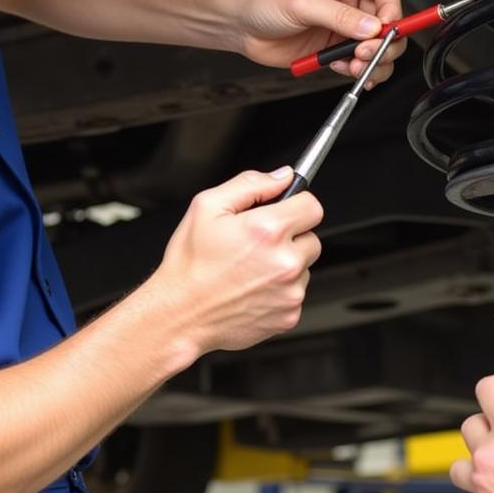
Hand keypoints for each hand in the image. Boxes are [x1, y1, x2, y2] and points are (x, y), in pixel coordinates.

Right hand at [153, 167, 322, 353]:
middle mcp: (285, 262)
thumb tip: (282, 176)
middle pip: (312, 237)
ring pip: (305, 267)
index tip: (282, 211)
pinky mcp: (290, 316)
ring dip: (287, 264)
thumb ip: (250, 184)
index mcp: (268, 230)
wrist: (181, 314)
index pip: (312, 207)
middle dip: (291, 236)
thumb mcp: (207, 207)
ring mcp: (290, 292)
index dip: (295, 205)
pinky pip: (297, 292)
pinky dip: (281, 290)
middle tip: (259, 243)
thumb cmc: (190, 264)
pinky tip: (253, 288)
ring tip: (251, 268)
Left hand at [232, 0, 403, 84]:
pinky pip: (358, 60)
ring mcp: (342, 24)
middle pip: (386, 19)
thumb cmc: (262, 1)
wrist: (239, 25)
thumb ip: (340, 16)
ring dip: (373, 59)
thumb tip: (371, 28)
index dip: (392, 8)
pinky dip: (359, 69)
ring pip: (376, 44)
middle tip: (368, 54)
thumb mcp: (302, 3)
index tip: (386, 29)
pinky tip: (346, 70)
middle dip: (383, 41)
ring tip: (357, 67)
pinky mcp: (333, 46)